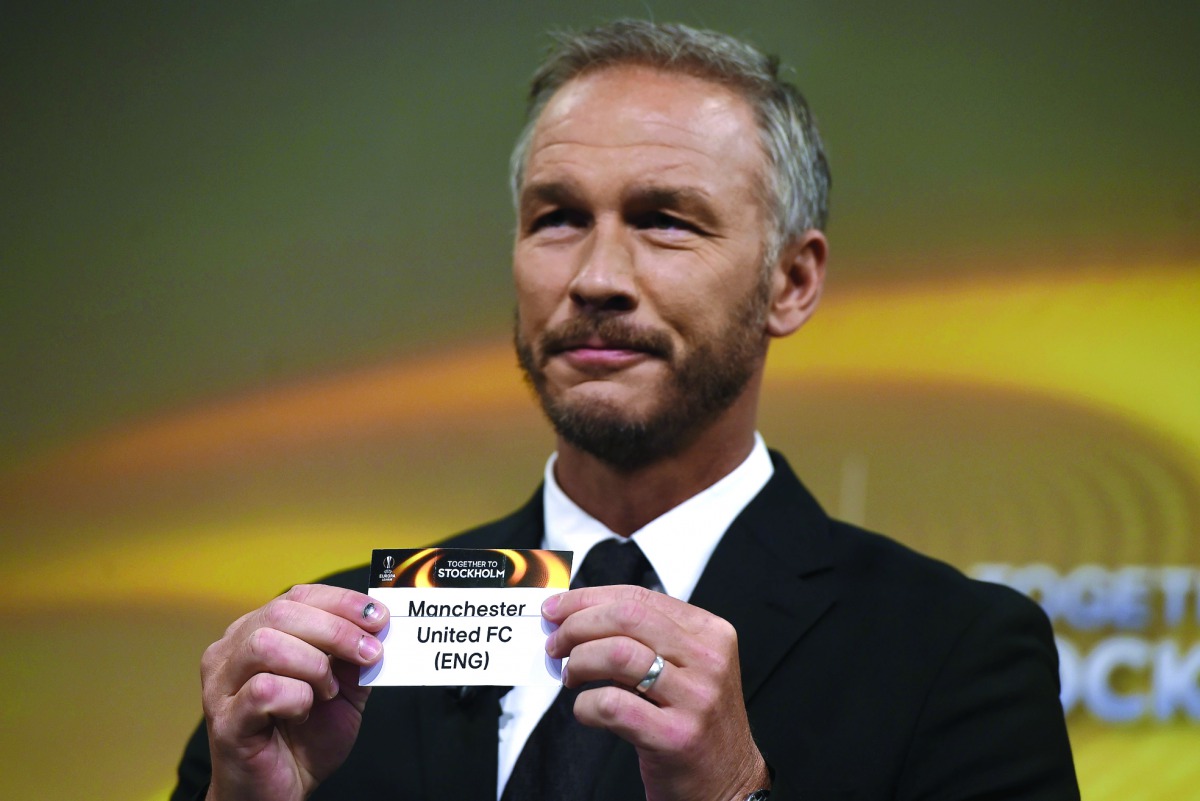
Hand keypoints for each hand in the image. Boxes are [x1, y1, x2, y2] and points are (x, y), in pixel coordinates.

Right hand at [200, 584, 389, 800]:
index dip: (342, 602)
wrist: (280, 792)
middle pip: (282, 612)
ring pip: (267, 644)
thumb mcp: (342, 688)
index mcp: (258, 631)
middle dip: (336, 629)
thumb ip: (354, 656)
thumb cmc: (305, 738)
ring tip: (326, 691)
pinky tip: (303, 712)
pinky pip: (264, 690)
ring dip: (313, 665)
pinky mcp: (225, 719)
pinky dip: (297, 698)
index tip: (378, 616)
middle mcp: (232, 650)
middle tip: (369, 653)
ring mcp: (222, 683)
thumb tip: (376, 624)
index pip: (298, 595)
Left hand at [542, 585, 768, 800]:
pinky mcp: (676, 737)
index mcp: (710, 634)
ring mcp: (696, 699)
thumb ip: (644, 640)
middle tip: (556, 642)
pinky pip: (613, 705)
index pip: (639, 597)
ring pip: (617, 654)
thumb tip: (578, 618)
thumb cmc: (696, 722)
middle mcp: (708, 660)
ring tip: (571, 676)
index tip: (558, 608)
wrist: (728, 783)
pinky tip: (586, 709)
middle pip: (626, 617)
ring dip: (579, 662)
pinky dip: (586, 705)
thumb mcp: (685, 668)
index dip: (588, 598)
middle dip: (577, 625)